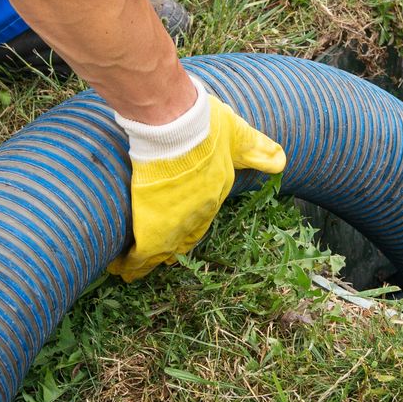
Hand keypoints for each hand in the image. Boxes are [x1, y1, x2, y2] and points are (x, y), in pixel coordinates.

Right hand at [108, 84, 285, 281]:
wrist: (178, 130)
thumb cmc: (207, 130)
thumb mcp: (239, 138)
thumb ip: (257, 149)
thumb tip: (281, 160)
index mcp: (215, 193)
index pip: (203, 216)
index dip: (191, 225)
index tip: (182, 231)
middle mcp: (198, 213)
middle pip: (184, 239)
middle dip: (171, 248)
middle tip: (161, 257)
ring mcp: (176, 222)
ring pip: (161, 250)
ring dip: (147, 262)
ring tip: (131, 271)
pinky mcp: (153, 226)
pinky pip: (142, 254)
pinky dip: (131, 264)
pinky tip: (121, 269)